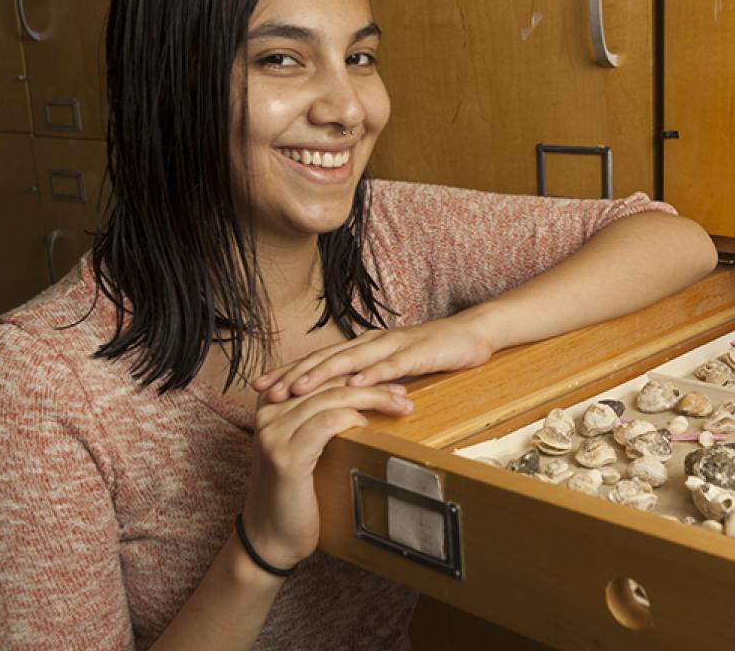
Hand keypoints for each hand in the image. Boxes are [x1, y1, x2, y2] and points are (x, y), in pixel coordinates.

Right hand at [240, 377, 410, 569]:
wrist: (269, 539)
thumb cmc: (294, 496)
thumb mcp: (304, 450)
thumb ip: (319, 422)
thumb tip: (362, 402)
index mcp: (272, 406)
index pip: (320, 374)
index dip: (357, 372)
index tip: (390, 379)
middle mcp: (269, 414)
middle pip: (328, 382)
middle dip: (371, 383)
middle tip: (402, 391)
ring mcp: (274, 434)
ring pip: (332, 398)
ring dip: (372, 398)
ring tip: (400, 405)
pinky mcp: (286, 456)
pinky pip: (326, 423)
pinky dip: (351, 418)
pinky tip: (368, 424)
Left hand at [251, 313, 498, 402]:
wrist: (474, 333)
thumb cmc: (434, 352)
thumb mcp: (394, 368)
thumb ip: (369, 379)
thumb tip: (340, 400)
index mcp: (364, 347)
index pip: (320, 359)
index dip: (288, 372)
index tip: (260, 387)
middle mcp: (372, 342)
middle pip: (326, 358)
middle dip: (293, 375)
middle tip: (266, 391)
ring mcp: (394, 345)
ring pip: (351, 359)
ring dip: (322, 373)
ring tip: (298, 388)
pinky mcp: (418, 352)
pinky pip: (392, 364)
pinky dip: (371, 374)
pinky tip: (354, 384)